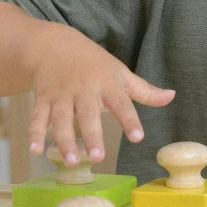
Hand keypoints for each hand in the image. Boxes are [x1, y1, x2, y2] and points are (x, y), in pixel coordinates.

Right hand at [25, 23, 174, 165]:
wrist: (54, 45)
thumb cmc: (93, 63)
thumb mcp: (120, 72)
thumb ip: (144, 90)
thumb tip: (171, 96)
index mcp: (107, 83)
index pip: (121, 103)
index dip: (130, 120)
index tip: (138, 137)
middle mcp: (84, 89)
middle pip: (88, 113)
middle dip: (92, 135)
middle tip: (98, 156)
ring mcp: (62, 95)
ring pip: (61, 118)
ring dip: (65, 140)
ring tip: (71, 162)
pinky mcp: (43, 99)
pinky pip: (38, 117)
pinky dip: (35, 133)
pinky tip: (35, 150)